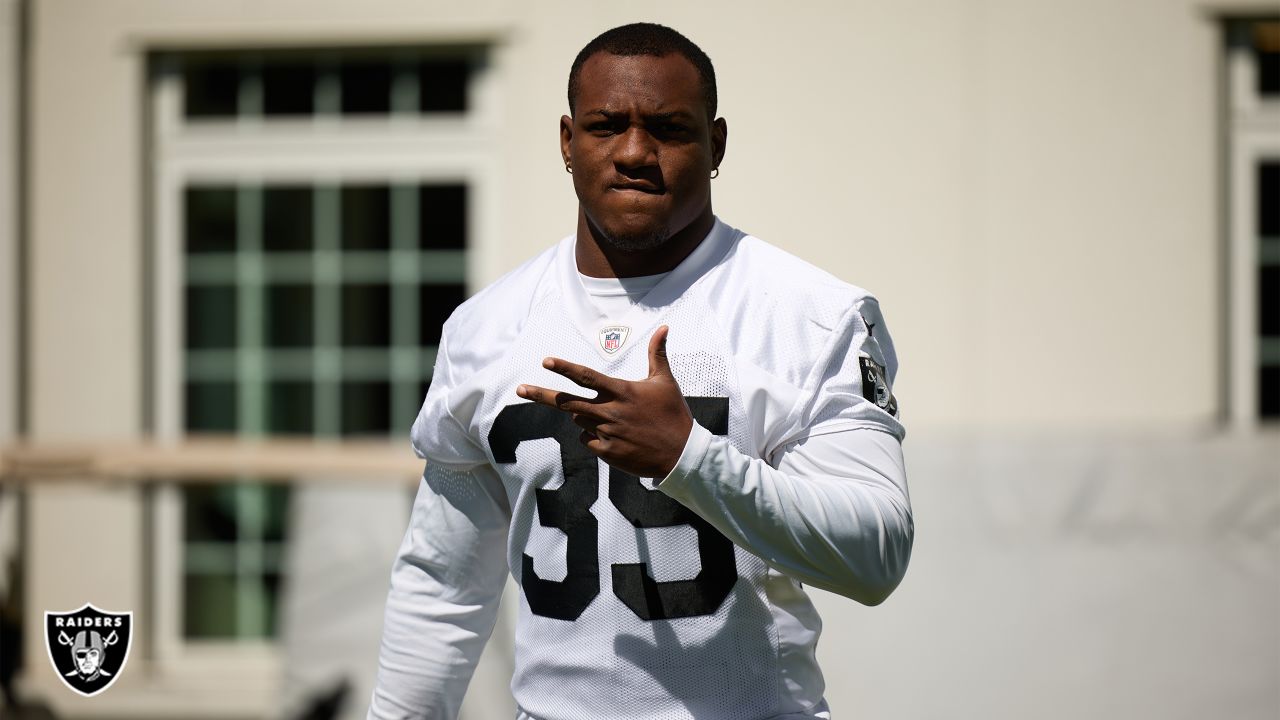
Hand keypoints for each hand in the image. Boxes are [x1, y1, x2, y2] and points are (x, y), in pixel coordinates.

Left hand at [515, 325, 692, 477]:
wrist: (681, 453)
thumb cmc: (673, 414)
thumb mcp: (665, 382)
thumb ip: (657, 354)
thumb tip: (664, 327)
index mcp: (621, 392)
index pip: (587, 377)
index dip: (565, 368)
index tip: (546, 361)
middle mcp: (610, 411)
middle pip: (568, 403)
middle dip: (541, 394)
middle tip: (520, 389)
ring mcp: (607, 433)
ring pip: (580, 421)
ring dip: (586, 417)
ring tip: (614, 421)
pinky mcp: (607, 452)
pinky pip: (588, 442)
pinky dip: (595, 438)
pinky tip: (617, 439)